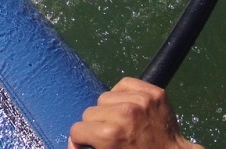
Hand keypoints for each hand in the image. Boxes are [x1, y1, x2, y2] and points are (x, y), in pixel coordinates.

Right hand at [67, 77, 203, 148]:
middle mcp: (123, 114)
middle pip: (89, 112)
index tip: (90, 143)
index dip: (82, 139)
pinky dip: (124, 93)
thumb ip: (87, 148)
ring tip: (122, 121)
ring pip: (105, 97)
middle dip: (96, 125)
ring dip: (110, 109)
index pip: (77, 129)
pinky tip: (130, 106)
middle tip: (110, 135)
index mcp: (109, 135)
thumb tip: (72, 142)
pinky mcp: (153, 92)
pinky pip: (125, 83)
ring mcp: (140, 101)